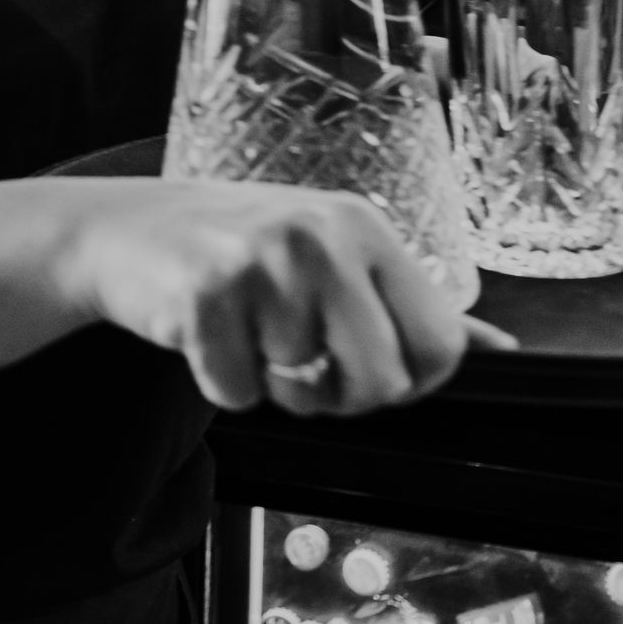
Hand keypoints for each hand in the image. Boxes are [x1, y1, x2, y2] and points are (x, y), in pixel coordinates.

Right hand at [66, 180, 476, 415]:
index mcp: (361, 227)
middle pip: (382, 381)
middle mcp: (319, 238)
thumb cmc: (237, 246)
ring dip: (270, 384)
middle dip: (339, 396)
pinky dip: (219, 383)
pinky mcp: (203, 295)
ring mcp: (260, 263)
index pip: (438, 343)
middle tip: (298, 363)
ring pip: (303, 392)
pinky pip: (237, 393)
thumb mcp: (332, 252)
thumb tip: (499, 349)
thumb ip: (410, 302)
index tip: (360, 366)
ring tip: (242, 331)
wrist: (123, 229)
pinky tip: (204, 335)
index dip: (405, 380)